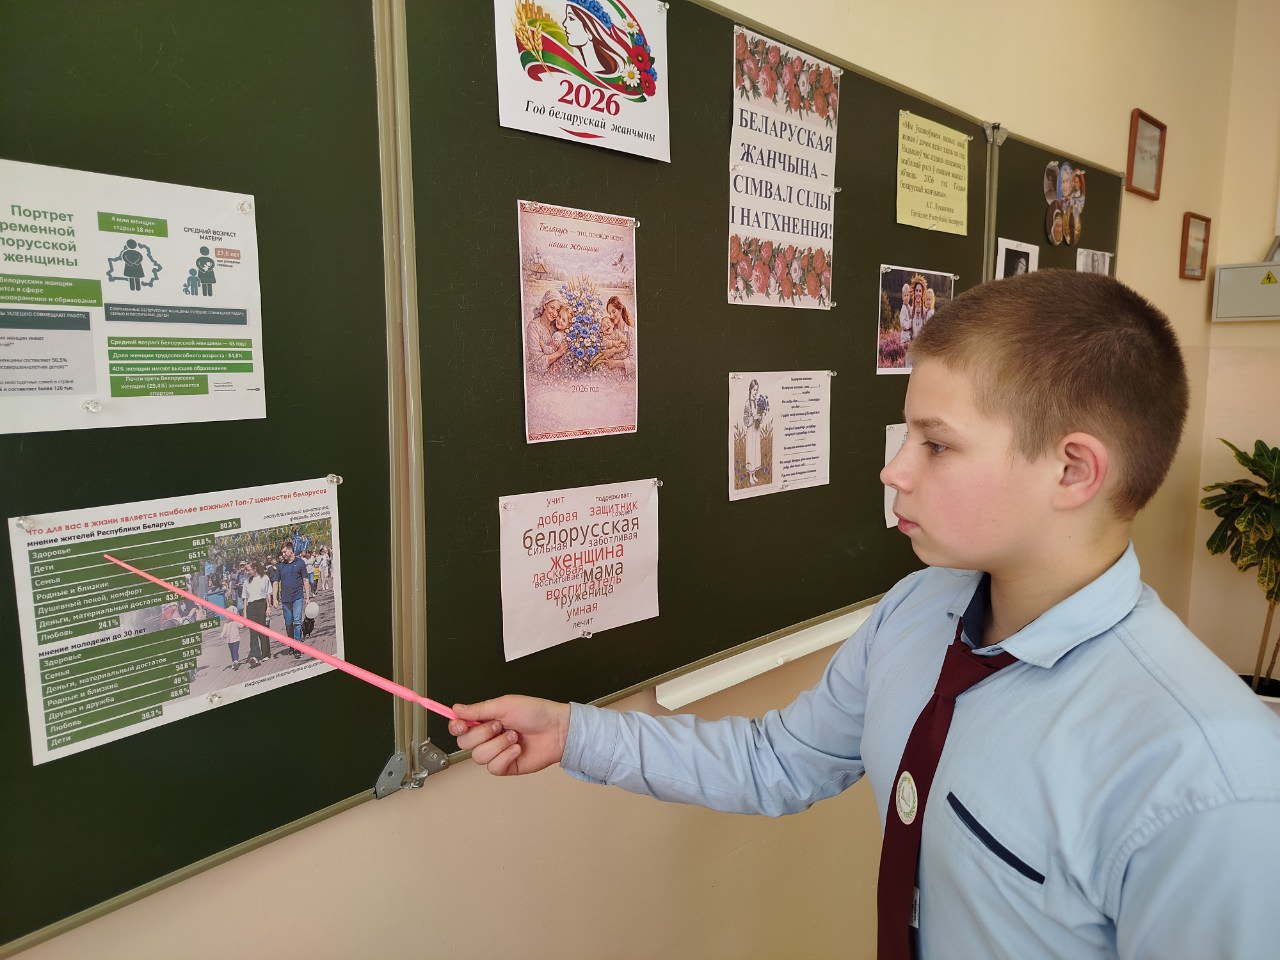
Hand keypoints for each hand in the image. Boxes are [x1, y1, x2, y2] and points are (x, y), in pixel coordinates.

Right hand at [448, 696, 570, 775]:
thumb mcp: (505, 705)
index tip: (460, 724)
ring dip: (498, 744)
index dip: (456, 726)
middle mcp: (488, 737)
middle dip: (482, 733)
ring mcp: (497, 752)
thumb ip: (478, 709)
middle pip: (465, 743)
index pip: (460, 727)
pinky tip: (517, 748)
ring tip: (514, 736)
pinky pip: (493, 767)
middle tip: (499, 725)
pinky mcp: (506, 766)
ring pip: (479, 756)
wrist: (557, 730)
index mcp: (486, 719)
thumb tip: (456, 708)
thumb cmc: (536, 713)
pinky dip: (506, 756)